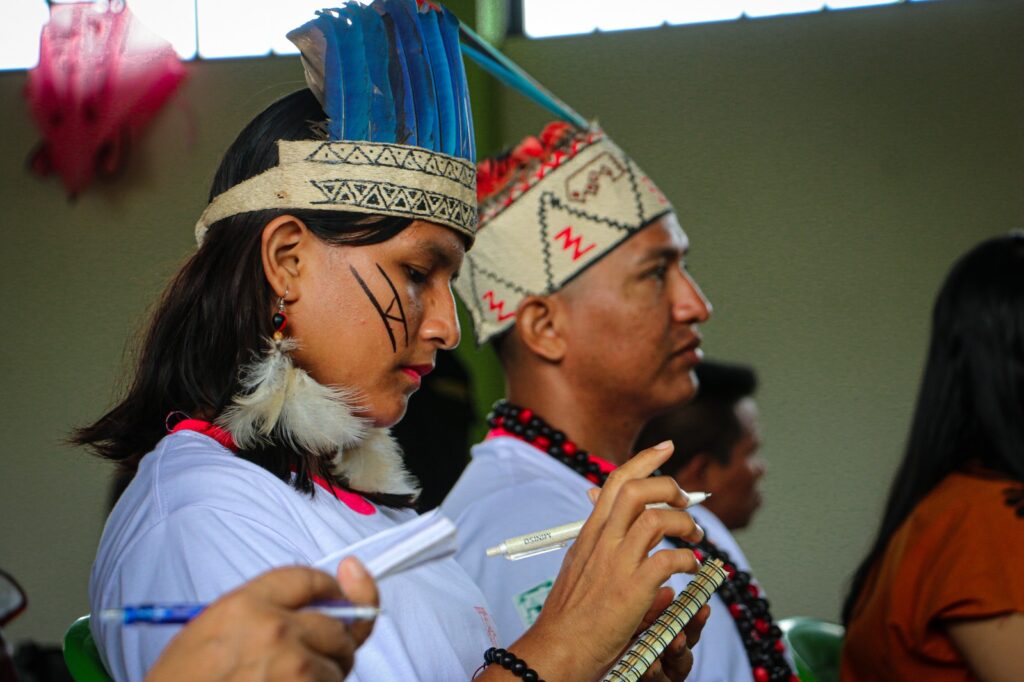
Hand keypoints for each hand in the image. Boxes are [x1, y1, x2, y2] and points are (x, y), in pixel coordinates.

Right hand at [146, 558, 377, 681]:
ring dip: (327, 677)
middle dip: (336, 642)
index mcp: (246, 604)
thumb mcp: (212, 632)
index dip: (334, 588)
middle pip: (339, 624)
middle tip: (317, 658)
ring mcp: (291, 666)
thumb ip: (265, 611)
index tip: (344, 594)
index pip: (311, 579)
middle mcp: (273, 629)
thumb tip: (324, 603)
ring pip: (340, 665)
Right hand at [491, 441, 704, 681]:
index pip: (616, 481)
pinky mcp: (632, 589)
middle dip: (669, 487)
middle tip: (686, 502)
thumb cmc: (571, 614)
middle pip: (637, 489)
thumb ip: (599, 539)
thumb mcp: (580, 565)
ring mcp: (616, 563)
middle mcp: (602, 541)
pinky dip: (688, 560)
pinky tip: (691, 570)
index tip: (665, 447)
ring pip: (656, 518)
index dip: (644, 459)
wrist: (559, 648)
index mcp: (590, 534)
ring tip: (695, 538)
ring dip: (684, 523)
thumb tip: (611, 514)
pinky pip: (669, 560)